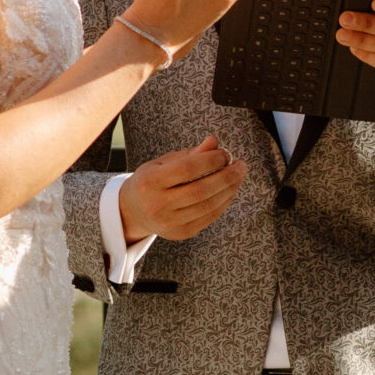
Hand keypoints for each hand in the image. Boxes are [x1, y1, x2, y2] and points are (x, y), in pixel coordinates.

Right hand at [118, 134, 246, 241]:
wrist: (133, 211)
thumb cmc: (152, 180)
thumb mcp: (164, 162)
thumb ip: (190, 154)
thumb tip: (214, 142)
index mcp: (149, 182)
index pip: (187, 169)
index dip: (210, 160)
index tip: (225, 153)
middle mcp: (157, 205)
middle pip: (201, 190)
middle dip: (226, 176)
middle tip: (241, 165)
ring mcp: (170, 222)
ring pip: (208, 206)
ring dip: (229, 189)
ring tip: (238, 176)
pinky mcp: (181, 233)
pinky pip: (209, 217)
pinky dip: (224, 202)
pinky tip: (230, 190)